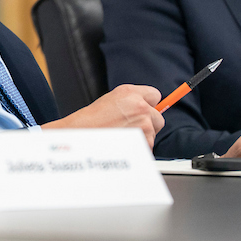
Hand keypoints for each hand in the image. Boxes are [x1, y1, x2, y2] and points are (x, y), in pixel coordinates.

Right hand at [44, 85, 163, 147]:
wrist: (82, 136)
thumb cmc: (92, 121)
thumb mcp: (111, 100)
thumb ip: (132, 100)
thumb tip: (148, 107)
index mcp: (130, 92)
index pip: (155, 95)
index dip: (148, 105)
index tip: (142, 111)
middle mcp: (140, 106)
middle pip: (158, 117)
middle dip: (148, 123)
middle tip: (130, 128)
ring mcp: (144, 124)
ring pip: (153, 133)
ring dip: (142, 137)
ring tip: (123, 136)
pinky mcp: (145, 140)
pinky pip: (148, 146)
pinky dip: (139, 148)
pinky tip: (125, 144)